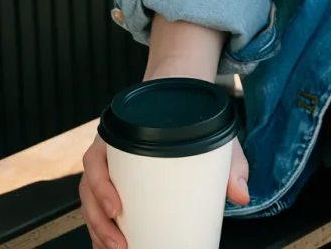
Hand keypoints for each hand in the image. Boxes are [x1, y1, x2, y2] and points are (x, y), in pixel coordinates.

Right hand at [79, 130, 249, 248]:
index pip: (96, 159)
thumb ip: (229, 162)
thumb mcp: (210, 132)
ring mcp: (108, 166)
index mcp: (121, 133)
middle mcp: (108, 149)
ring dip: (98, 230)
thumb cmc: (190, 116)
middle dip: (99, 222)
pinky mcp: (114, 181)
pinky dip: (100, 228)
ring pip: (89, 202)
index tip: (117, 208)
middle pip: (89, 188)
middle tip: (120, 243)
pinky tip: (110, 245)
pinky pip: (97, 207)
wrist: (182, 96)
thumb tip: (242, 195)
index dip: (101, 186)